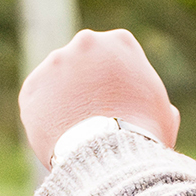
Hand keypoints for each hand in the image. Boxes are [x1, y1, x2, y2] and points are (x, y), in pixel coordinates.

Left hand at [19, 28, 179, 167]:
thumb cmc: (144, 134)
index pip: (116, 52)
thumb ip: (152, 98)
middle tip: (93, 110)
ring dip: (64, 96)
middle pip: (84, 60)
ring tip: (76, 127)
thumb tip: (156, 107)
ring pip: (58, 78)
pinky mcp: (32, 87)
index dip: (116, 76)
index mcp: (120, 42)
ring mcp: (55, 63)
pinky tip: (59, 133)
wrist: (109, 154)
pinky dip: (44, 113)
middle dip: (87, 80)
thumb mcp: (163, 111)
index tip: (116, 96)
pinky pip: (37, 99)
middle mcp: (85, 43)